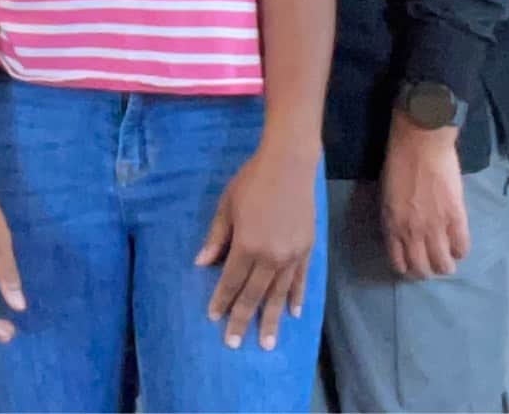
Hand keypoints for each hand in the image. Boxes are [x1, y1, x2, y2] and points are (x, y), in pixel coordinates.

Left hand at [196, 145, 315, 351]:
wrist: (290, 164)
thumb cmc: (252, 181)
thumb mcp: (227, 206)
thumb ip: (216, 237)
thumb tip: (201, 264)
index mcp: (247, 246)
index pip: (231, 281)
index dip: (221, 301)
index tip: (213, 318)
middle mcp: (271, 257)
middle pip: (253, 295)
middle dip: (242, 320)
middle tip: (234, 343)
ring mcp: (292, 256)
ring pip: (279, 295)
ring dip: (272, 319)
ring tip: (267, 343)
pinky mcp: (307, 250)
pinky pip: (300, 281)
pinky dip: (296, 298)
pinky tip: (293, 314)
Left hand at [382, 116, 467, 277]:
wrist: (420, 143)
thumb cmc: (398, 163)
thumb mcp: (385, 196)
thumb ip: (393, 219)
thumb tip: (401, 235)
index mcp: (391, 225)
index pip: (398, 263)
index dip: (407, 269)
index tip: (413, 266)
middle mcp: (412, 232)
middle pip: (422, 269)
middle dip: (427, 272)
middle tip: (432, 265)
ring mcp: (435, 227)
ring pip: (444, 265)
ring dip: (446, 266)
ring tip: (448, 259)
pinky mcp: (456, 218)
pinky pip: (462, 247)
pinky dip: (461, 250)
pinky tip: (459, 244)